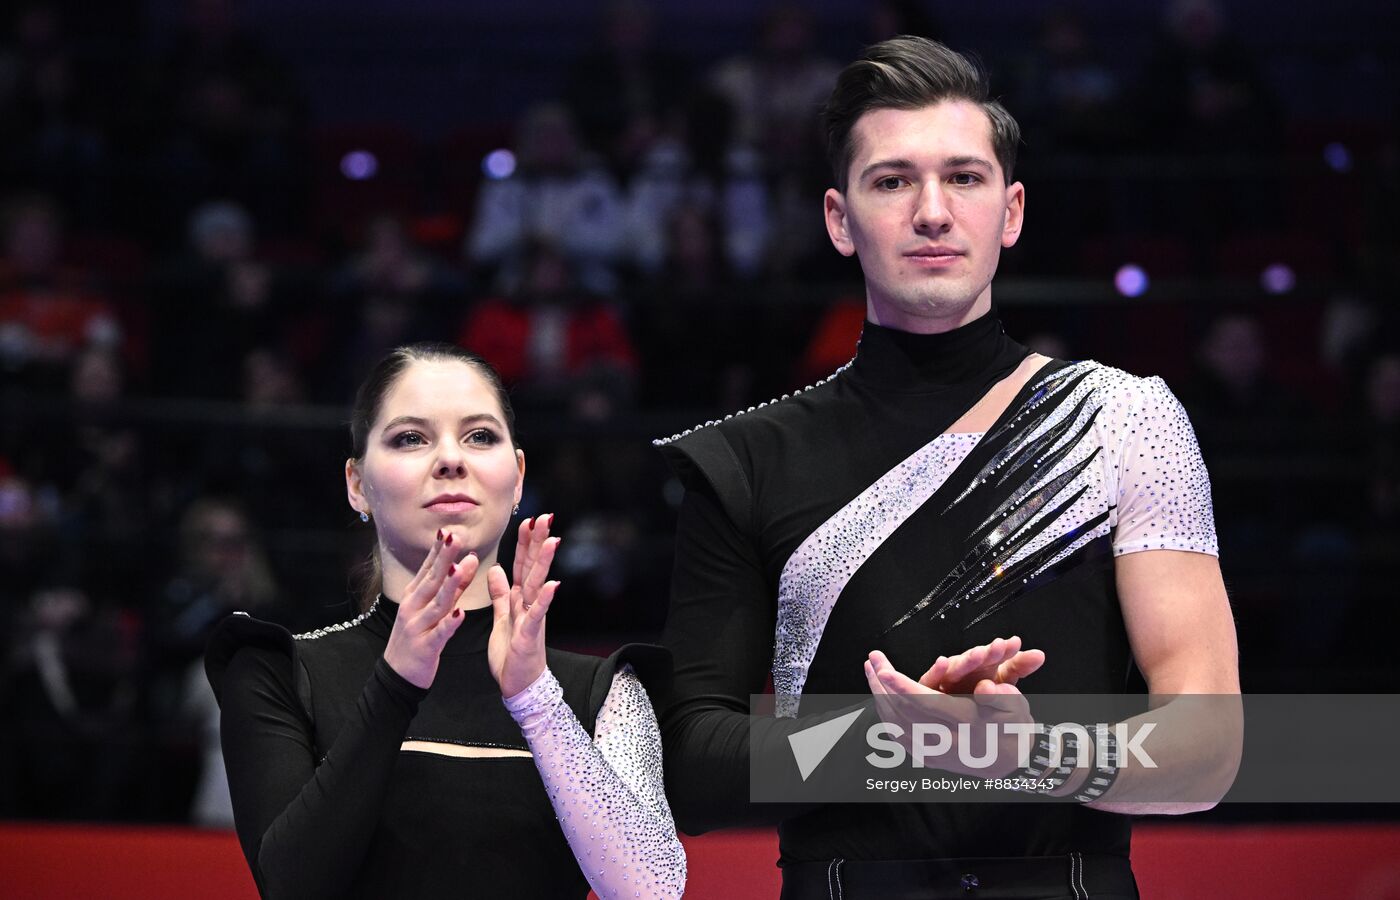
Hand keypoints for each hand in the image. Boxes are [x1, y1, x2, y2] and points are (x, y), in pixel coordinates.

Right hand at [383, 530, 475, 688]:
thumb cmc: (417, 636)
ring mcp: (418, 626)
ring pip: (437, 603)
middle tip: (456, 537)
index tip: (448, 529)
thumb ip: (450, 587)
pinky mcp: (425, 646)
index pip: (428, 568)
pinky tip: (460, 614)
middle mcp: (413, 607)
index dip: (438, 550)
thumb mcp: (430, 608)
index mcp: (414, 595)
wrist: (398, 674)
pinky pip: (440, 633)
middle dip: (444, 558)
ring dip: (450, 585)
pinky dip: (449, 624)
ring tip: (460, 568)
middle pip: (432, 580)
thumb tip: (466, 561)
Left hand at [488, 514, 560, 698]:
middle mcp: (528, 603)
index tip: (527, 520)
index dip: (524, 543)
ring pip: (537, 584)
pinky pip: (538, 614)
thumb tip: (495, 569)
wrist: (518, 684)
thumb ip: (500, 594)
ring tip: (552, 540)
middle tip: (545, 517)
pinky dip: (545, 599)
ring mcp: (532, 617)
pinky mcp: (530, 634)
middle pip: (532, 567)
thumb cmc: (510, 653)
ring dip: (544, 562)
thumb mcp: (502, 618)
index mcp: (519, 598)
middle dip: (538, 542)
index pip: (521, 565)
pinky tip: (553, 584)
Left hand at [864, 647, 1034, 777]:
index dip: (902, 686)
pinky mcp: (926, 757)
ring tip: (870, 671)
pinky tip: (879, 697)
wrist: (1009, 763)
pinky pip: (898, 736)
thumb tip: (986, 688)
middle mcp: (945, 742)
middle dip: (883, 685)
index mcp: (966, 725)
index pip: (926, 704)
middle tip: (872, 660)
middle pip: (903, 712)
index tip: (884, 670)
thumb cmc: (1012, 727)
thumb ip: (1001, 697)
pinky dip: (885, 714)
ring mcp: (933, 753)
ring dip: (879, 696)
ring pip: (896, 724)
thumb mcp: (1016, 708)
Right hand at [915, 635, 1044, 694]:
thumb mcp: (1005, 684)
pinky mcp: (931, 690)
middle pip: (973, 659)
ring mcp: (948, 679)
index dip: (1003, 650)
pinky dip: (936, 671)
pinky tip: (942, 663)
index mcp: (982, 666)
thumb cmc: (981, 698)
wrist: (966, 726)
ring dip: (966, 660)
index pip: (993, 655)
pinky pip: (932, 680)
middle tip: (998, 648)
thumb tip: (1039, 654)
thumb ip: (1019, 667)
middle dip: (985, 653)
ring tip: (979, 654)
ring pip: (955, 667)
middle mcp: (964, 669)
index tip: (1014, 644)